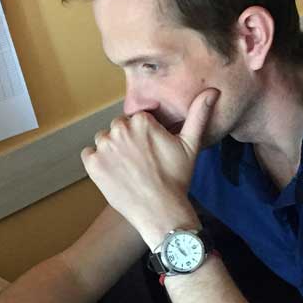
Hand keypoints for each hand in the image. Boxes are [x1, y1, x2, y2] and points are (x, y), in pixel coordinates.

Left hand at [81, 89, 218, 245]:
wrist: (161, 211)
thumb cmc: (177, 178)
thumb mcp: (191, 145)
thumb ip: (198, 114)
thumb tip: (213, 90)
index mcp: (142, 121)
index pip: (137, 119)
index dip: (145, 134)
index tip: (152, 151)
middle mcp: (120, 129)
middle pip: (119, 128)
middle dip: (127, 140)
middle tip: (141, 162)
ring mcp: (104, 147)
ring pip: (104, 140)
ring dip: (112, 150)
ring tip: (128, 169)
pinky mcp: (93, 164)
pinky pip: (89, 154)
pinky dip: (98, 162)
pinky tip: (114, 173)